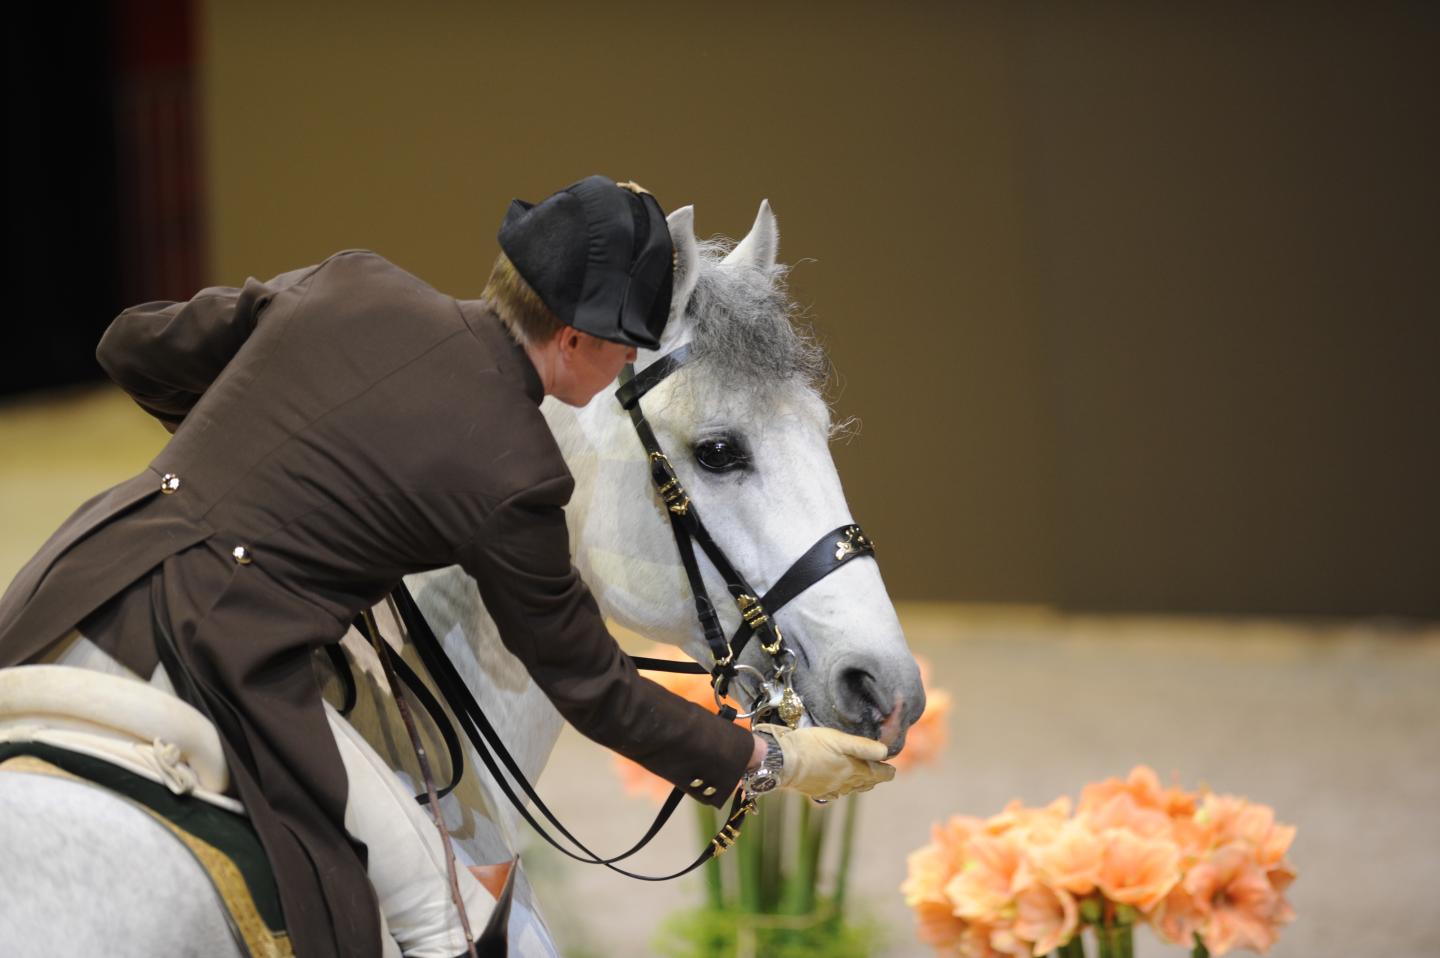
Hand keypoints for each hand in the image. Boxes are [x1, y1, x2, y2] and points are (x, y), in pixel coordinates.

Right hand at [753, 723, 895, 800]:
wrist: (783, 761)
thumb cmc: (811, 746)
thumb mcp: (839, 740)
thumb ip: (863, 746)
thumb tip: (885, 753)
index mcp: (853, 771)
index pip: (877, 774)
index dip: (886, 772)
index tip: (892, 770)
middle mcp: (844, 783)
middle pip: (865, 783)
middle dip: (874, 778)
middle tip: (880, 774)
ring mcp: (829, 789)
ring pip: (850, 789)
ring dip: (859, 785)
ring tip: (863, 781)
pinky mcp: (814, 790)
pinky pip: (833, 794)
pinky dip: (840, 790)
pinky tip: (837, 788)